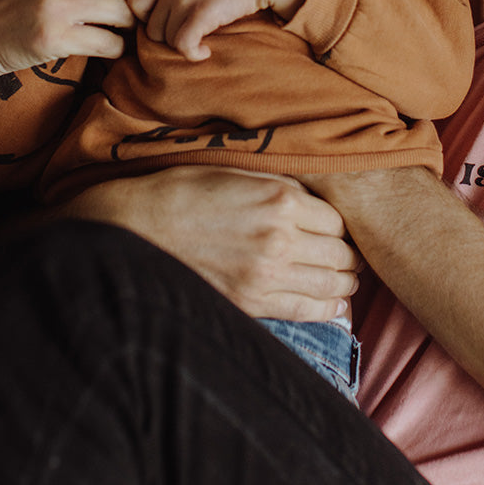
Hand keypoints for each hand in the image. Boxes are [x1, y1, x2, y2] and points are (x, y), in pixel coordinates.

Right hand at [68, 165, 360, 321]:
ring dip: (343, 282)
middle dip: (346, 254)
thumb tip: (315, 202)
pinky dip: (328, 309)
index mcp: (281, 201)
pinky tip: (333, 303)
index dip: (338, 225)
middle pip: (341, 254)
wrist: (137, 228)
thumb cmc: (184, 192)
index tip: (334, 228)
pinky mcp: (252, 304)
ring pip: (332, 286)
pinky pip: (307, 312)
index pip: (338, 221)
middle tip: (344, 254)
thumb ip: (281, 187)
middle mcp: (281, 240)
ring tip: (343, 278)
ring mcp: (267, 277)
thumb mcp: (238, 172)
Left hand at [128, 0, 308, 60]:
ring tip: (201, 42)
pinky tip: (206, 52)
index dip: (148, 17)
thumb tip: (163, 19)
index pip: (134, 1)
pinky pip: (182, 46)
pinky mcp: (201, 12)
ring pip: (166, 39)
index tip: (171, 23)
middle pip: (151, 27)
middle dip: (169, 36)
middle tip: (190, 36)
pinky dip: (193, 54)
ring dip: (184, 45)